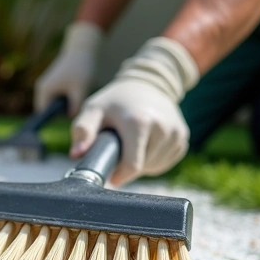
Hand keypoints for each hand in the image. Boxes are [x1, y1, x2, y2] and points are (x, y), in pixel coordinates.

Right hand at [34, 21, 102, 114]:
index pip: (44, 114)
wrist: (81, 50)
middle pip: (49, 110)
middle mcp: (41, 89)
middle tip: (77, 104)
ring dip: (65, 104)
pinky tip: (76, 92)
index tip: (69, 116)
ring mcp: (46, 86)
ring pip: (54, 104)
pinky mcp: (52, 84)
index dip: (56, 118)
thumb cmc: (80, 69)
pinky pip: (57, 98)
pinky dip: (66, 98)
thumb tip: (71, 118)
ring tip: (77, 96)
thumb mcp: (80, 89)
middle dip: (62, 111)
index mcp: (44, 91)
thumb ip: (75, 106)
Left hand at [70, 37, 200, 185]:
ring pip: (155, 166)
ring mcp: (176, 133)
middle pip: (143, 168)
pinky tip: (146, 144)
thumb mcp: (94, 110)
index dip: (119, 175)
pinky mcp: (182, 137)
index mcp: (139, 122)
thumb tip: (77, 154)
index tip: (111, 174)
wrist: (147, 83)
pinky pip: (166, 161)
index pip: (132, 166)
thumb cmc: (116, 101)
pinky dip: (154, 159)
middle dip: (128, 166)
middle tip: (120, 148)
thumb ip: (83, 131)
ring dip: (142, 163)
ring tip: (133, 143)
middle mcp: (162, 128)